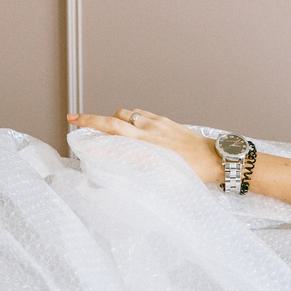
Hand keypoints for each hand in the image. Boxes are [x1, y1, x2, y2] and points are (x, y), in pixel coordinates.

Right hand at [66, 108, 221, 184]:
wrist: (216, 158)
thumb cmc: (192, 172)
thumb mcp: (164, 176)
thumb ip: (141, 168)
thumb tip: (121, 167)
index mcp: (147, 145)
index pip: (111, 130)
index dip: (90, 125)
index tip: (73, 123)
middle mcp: (149, 131)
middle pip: (113, 120)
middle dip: (91, 119)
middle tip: (75, 119)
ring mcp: (157, 123)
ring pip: (127, 114)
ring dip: (114, 120)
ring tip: (109, 131)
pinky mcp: (165, 120)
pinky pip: (141, 114)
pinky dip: (131, 118)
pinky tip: (131, 128)